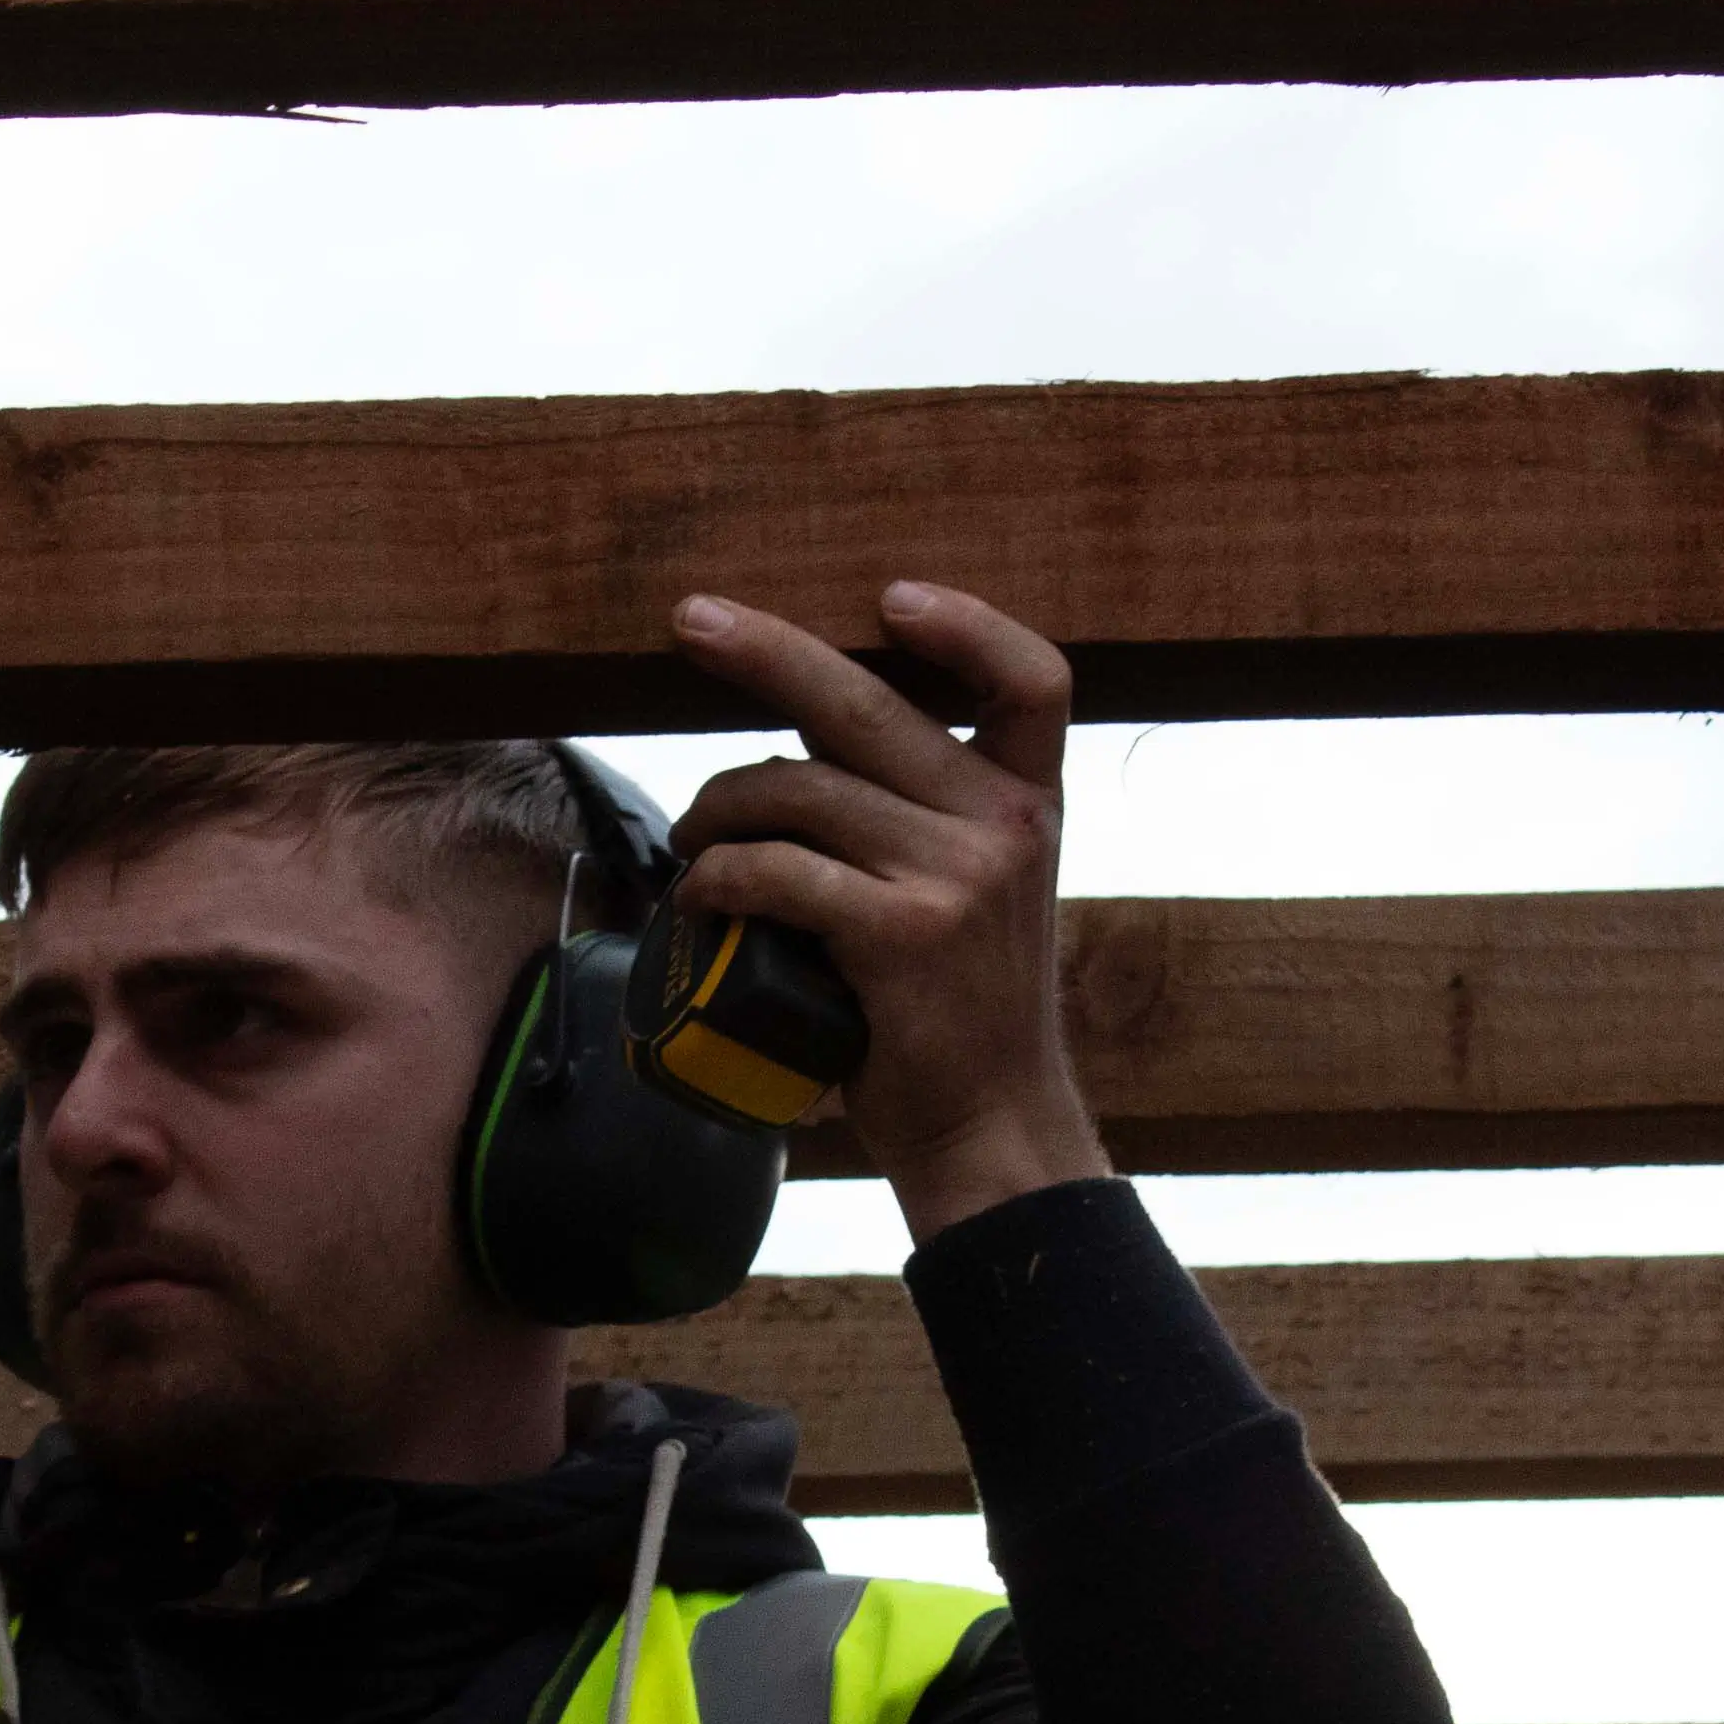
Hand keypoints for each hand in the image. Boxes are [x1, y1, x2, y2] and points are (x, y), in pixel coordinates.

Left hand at [665, 579, 1110, 1241]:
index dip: (967, 625)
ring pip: (798, 789)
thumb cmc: (954, 1009)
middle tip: (690, 621)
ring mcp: (959, 876)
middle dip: (765, 651)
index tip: (890, 598)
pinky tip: (698, 895)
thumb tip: (797, 736)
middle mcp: (1006, 824)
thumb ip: (915, 812)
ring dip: (717, 808)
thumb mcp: (971, 891)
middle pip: (868, 702)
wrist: (989, 1126)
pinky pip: (778, 870)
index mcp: (1029, 801)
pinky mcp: (904, 933)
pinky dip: (718, 876)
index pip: (1032, 678)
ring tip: (690, 842)